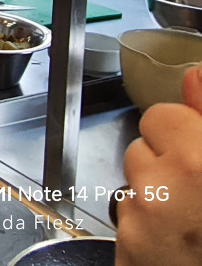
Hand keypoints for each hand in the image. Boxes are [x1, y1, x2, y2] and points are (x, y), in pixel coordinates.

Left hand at [116, 64, 201, 265]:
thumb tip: (195, 74)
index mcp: (198, 159)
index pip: (160, 115)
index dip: (181, 136)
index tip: (195, 153)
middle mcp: (166, 184)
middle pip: (140, 148)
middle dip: (162, 165)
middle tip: (195, 194)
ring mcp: (141, 216)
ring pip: (131, 183)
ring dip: (153, 196)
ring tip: (189, 222)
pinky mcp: (126, 245)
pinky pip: (126, 219)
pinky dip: (145, 228)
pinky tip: (174, 244)